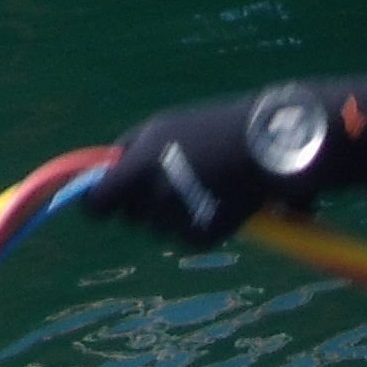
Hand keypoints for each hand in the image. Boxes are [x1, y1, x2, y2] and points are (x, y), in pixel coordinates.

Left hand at [89, 96, 290, 248]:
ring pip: (157, 227)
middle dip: (140, 202)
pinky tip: (217, 202)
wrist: (270, 145)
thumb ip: (129, 152)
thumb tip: (101, 174)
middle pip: (130, 215)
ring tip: (202, 185)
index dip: (95, 204)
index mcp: (141, 164)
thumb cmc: (212, 130)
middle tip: (167, 181)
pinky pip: (184, 237)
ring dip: (170, 212)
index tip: (98, 201)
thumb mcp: (164, 129)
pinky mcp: (202, 237)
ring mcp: (179, 218)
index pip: (97, 203)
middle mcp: (156, 195)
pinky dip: (196, 224)